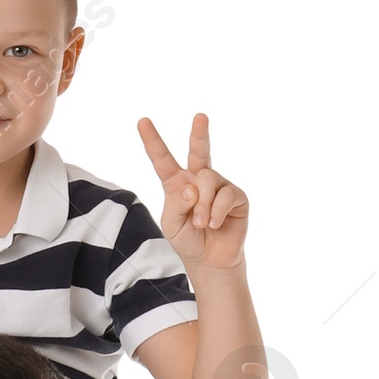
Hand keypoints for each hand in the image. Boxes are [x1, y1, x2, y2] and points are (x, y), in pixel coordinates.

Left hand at [137, 113, 248, 271]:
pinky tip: (214, 224)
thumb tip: (192, 186)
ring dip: (202, 205)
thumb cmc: (188, 240)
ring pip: (208, 179)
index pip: (163, 160)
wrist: (210, 261)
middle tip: (200, 117)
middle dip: (199, 133)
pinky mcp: (236, 196)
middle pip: (198, 151)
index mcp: (177, 183)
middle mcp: (199, 178)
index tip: (142, 122)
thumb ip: (176, 204)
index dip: (153, 141)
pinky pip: (225, 195)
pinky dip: (216, 211)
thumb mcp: (171, 224)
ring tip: (201, 223)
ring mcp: (219, 185)